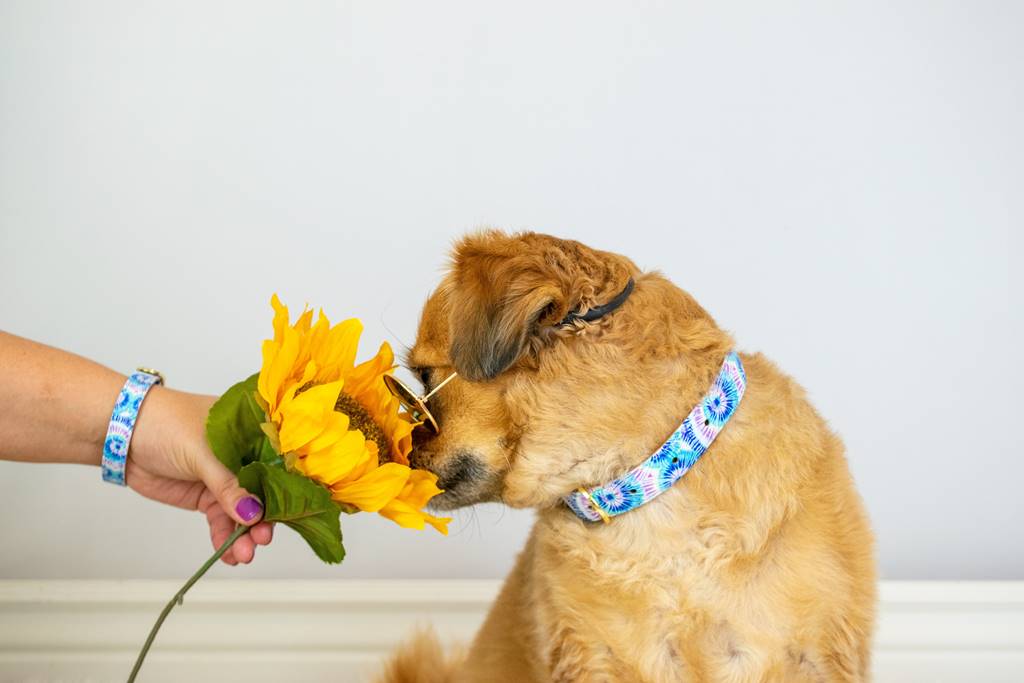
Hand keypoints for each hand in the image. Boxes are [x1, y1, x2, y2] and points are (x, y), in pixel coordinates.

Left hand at [129, 387, 273, 564]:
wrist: (123, 435)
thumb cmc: (167, 425)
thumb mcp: (203, 454)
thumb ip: (228, 486)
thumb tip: (253, 515)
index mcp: (252, 434)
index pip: (278, 465)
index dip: (284, 491)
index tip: (287, 515)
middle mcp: (244, 458)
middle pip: (263, 493)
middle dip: (263, 519)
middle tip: (261, 540)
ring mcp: (225, 479)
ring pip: (242, 512)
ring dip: (244, 535)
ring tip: (243, 554)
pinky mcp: (206, 497)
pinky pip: (222, 521)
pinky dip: (225, 538)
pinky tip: (230, 554)